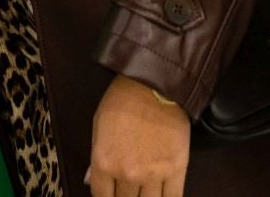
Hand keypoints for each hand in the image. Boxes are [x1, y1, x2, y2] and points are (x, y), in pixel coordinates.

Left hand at [87, 74, 188, 196]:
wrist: (156, 84)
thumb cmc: (123, 101)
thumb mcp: (99, 126)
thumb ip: (97, 158)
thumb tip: (93, 180)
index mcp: (104, 163)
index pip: (102, 196)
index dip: (106, 196)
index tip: (112, 192)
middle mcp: (127, 174)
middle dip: (126, 196)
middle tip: (130, 188)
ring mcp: (153, 175)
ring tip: (144, 190)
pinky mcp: (176, 170)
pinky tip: (163, 194)